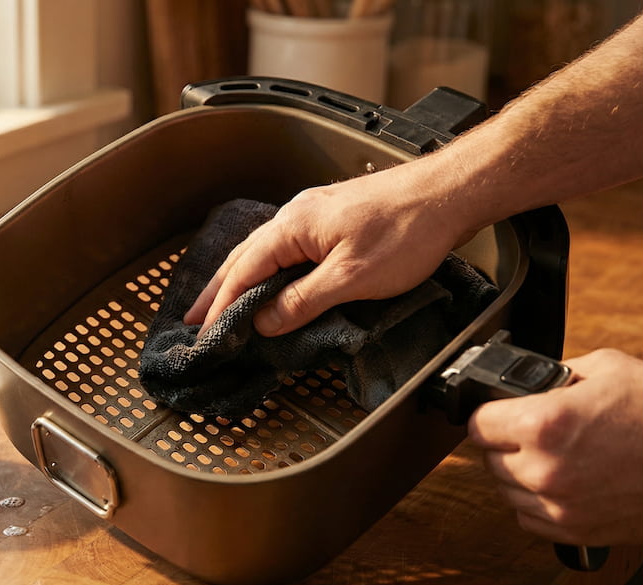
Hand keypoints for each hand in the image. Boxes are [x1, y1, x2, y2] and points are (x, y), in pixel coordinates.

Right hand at [183, 168, 473, 336]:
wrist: (449, 193)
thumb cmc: (407, 232)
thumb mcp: (351, 278)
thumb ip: (303, 301)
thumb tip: (265, 323)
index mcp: (292, 227)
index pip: (243, 272)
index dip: (221, 306)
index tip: (204, 334)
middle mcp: (296, 215)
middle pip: (245, 257)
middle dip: (218, 291)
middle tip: (194, 320)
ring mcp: (314, 214)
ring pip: (264, 251)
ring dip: (240, 279)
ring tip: (222, 304)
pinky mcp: (333, 218)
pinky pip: (285, 247)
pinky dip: (266, 268)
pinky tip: (269, 279)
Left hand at [469, 349, 642, 545]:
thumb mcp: (607, 368)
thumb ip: (556, 374)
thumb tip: (531, 381)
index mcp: (544, 425)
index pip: (477, 424)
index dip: (489, 413)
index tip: (498, 412)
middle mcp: (544, 469)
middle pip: (489, 458)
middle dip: (506, 442)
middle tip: (533, 432)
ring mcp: (559, 505)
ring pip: (506, 492)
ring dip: (519, 474)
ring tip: (552, 457)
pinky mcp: (577, 531)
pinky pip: (528, 520)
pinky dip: (535, 504)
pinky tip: (559, 484)